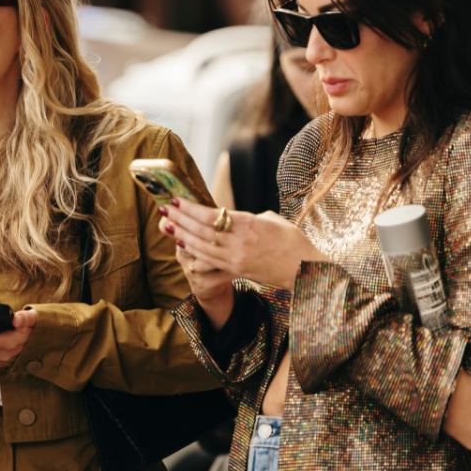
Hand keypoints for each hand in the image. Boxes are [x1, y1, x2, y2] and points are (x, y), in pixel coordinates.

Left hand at [159, 199, 325, 290]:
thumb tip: (234, 216)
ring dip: (182, 234)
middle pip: (202, 229)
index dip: (191, 208)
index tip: (177, 200)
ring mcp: (236, 258)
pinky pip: (209, 259)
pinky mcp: (236, 270)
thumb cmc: (293, 242)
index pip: (213, 216)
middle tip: (164, 208)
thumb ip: (250, 217)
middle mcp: (240, 242)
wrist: (305, 271)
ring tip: (167, 223)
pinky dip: (193, 249)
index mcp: (250, 225)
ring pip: (202, 245)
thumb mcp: (273, 221)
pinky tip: (182, 242)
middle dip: (181, 218)